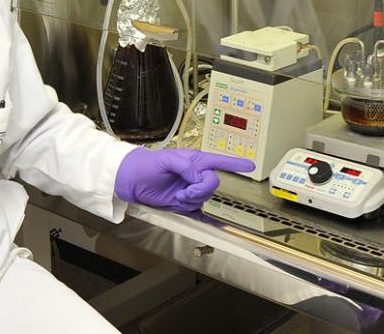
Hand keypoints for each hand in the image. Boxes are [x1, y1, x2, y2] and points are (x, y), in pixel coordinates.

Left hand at [113, 147, 254, 212]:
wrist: (133, 180)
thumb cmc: (148, 165)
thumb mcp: (166, 159)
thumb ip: (185, 166)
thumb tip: (199, 176)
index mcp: (194, 161)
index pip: (219, 161)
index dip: (235, 164)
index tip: (250, 166)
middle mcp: (195, 176)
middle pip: (212, 184)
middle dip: (201, 189)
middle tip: (185, 190)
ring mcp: (190, 191)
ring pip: (204, 198)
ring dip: (192, 199)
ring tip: (177, 195)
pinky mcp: (184, 205)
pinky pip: (200, 213)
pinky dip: (208, 219)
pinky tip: (217, 224)